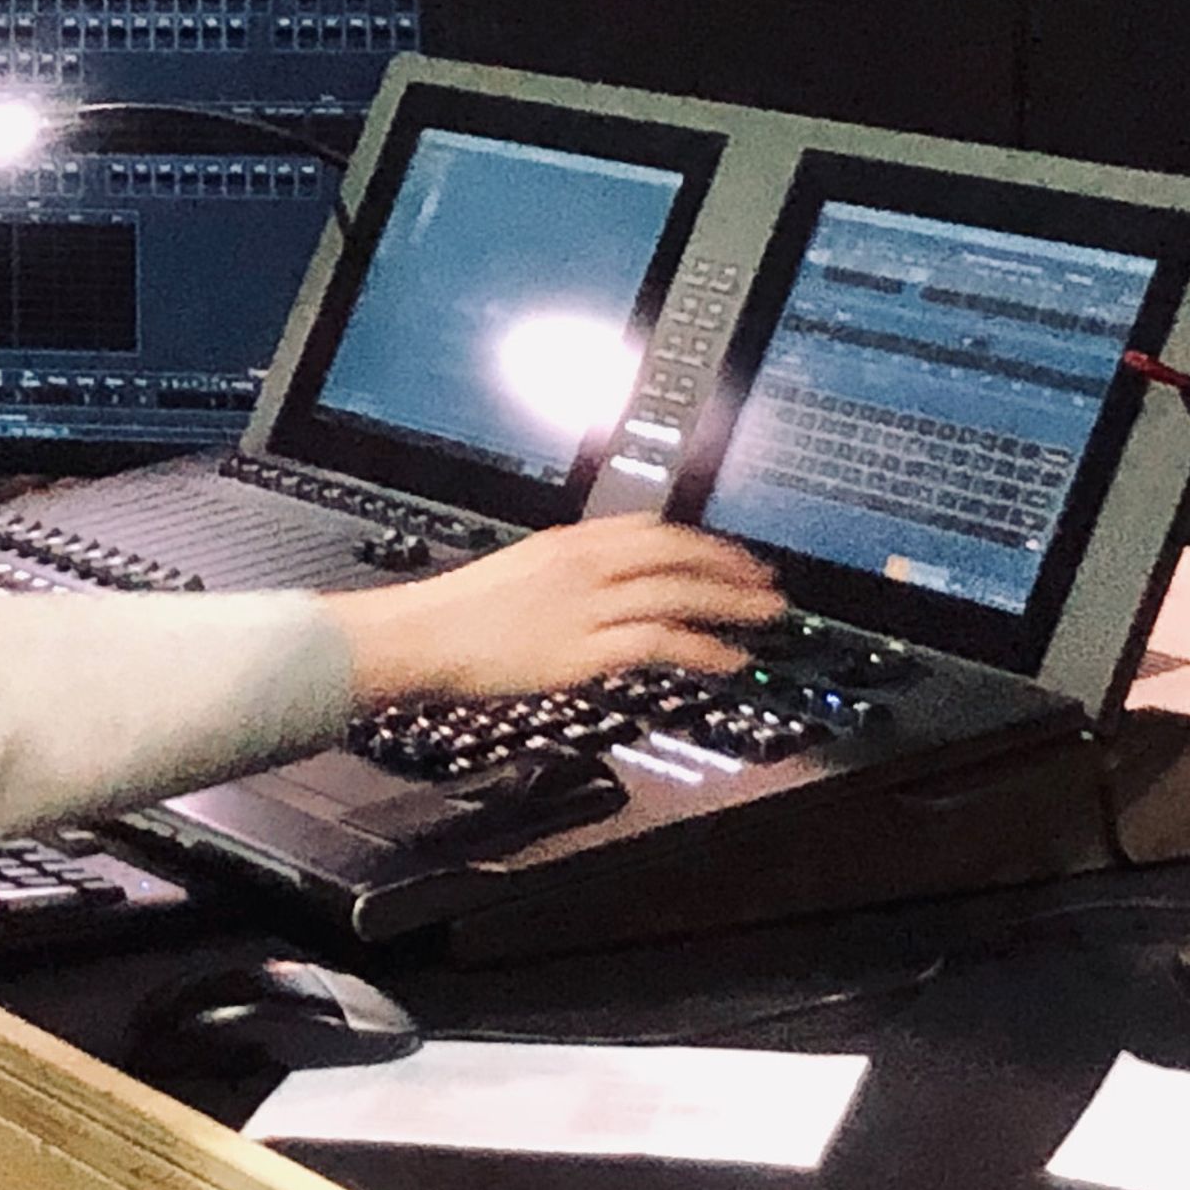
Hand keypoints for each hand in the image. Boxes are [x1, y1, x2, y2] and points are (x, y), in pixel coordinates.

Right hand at [333, 517, 783, 704]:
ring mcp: (587, 604)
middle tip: (769, 583)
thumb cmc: (457, 614)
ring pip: (678, 592)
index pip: (651, 528)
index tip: (731, 554)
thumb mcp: (519, 574)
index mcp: (568, 543)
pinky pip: (660, 640)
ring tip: (767, 616)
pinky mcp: (585, 647)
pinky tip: (728, 660)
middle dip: (731, 567)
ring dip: (732, 603)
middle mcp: (584, 565)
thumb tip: (599, 585)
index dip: (701, 541)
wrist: (420, 636)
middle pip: (676, 553)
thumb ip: (564, 575)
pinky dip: (703, 649)